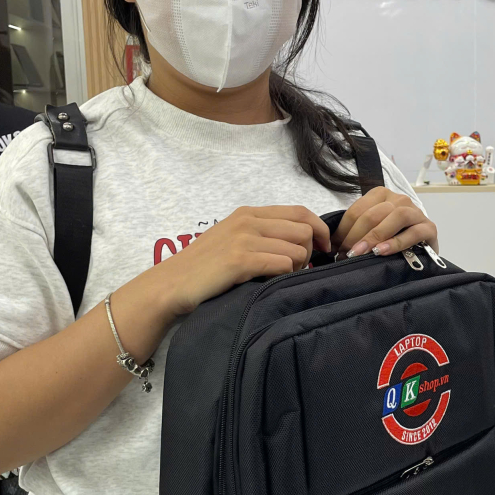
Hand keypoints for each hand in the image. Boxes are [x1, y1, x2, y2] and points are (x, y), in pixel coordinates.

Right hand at [159, 206, 330, 314]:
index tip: (323, 247)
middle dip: (309, 252)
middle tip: (298, 269)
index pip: (300, 211)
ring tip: (282, 277)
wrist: (171, 284)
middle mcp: (248, 221)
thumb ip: (262, 234)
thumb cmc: (204, 268)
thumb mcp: (233, 239)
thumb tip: (301, 242)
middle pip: (304, 229)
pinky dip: (285, 275)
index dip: (319, 229)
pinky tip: (272, 282)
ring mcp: (244, 239)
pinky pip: (283, 264)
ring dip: (298, 266)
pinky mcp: (240, 260)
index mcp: (248, 213)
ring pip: (297, 248)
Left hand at [333, 187, 437, 257]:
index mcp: (381, 195)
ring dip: (374, 236)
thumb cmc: (393, 238)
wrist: (422, 247)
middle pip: (373, 214)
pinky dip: (396, 242)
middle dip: (355, 236)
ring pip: (395, 217)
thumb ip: (356, 232)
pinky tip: (382, 252)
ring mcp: (415, 212)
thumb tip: (333, 245)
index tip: (335, 248)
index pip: (357, 210)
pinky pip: (412, 233)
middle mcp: (399, 199)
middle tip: (346, 255)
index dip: (343, 230)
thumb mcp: (372, 229)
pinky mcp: (429, 228)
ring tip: (360, 253)